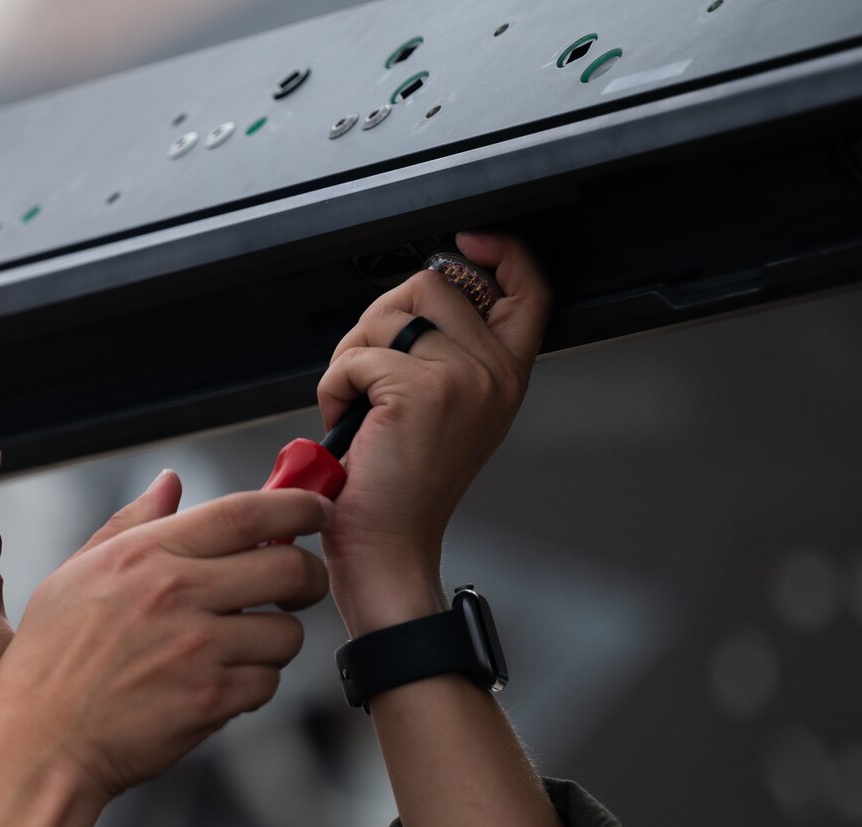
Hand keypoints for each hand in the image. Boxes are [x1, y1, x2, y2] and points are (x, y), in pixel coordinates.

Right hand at [0, 472, 330, 801]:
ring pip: (286, 633)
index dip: (297, 507)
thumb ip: (131, 524)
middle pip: (290, 569)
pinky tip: (217, 686)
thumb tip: (171, 483)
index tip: (314, 511)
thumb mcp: (75, 574)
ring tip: (237, 649)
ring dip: (273, 641)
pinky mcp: (210, 699)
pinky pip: (267, 683)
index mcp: (147, 553)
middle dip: (308, 577)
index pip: (247, 512)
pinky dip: (252, 686)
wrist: (39, 742)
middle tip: (298, 587)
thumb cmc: (49, 660)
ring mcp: (198, 648)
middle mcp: (177, 593)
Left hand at [316, 231, 551, 633]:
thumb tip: (419, 297)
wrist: (388, 550)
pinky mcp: (418, 391)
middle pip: (432, 284)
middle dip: (382, 320)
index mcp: (507, 375)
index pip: (528, 287)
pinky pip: (356, 355)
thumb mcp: (444, 412)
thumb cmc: (402, 490)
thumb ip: (449, 353)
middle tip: (370, 377)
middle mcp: (494, 374)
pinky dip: (334, 386)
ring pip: (387, 314)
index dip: (500, 251)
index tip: (468, 241)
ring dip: (353, 356)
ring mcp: (461, 379)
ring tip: (360, 406)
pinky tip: (348, 422)